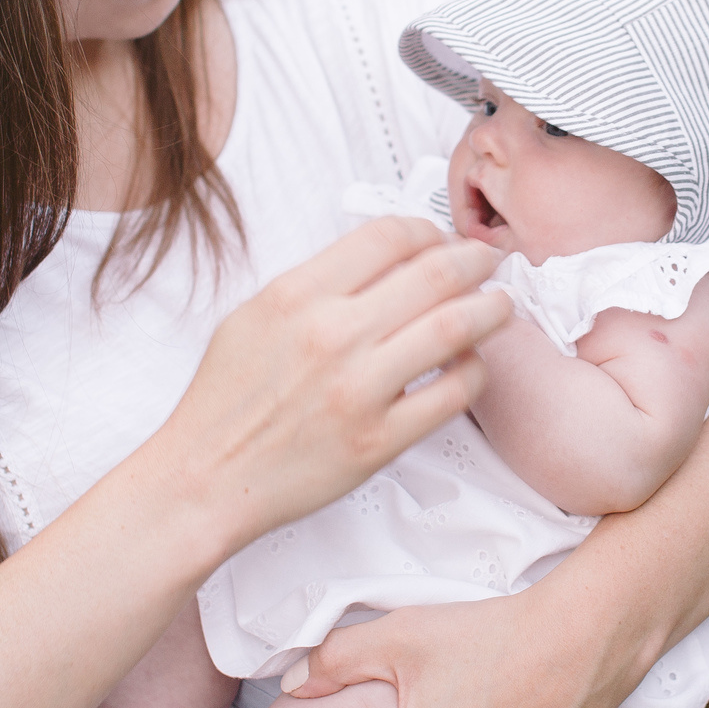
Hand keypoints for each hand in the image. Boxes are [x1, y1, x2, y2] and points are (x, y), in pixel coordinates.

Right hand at [141, 218, 509, 552]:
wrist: (207, 477)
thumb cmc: (227, 403)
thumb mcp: (255, 316)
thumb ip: (316, 284)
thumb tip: (382, 260)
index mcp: (296, 295)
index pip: (388, 236)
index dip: (429, 230)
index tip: (441, 239)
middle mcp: (331, 335)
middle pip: (435, 273)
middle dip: (476, 259)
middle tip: (489, 261)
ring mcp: (359, 389)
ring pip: (456, 327)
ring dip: (492, 308)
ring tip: (501, 304)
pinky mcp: (379, 440)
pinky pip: (453, 394)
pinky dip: (475, 371)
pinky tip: (472, 364)